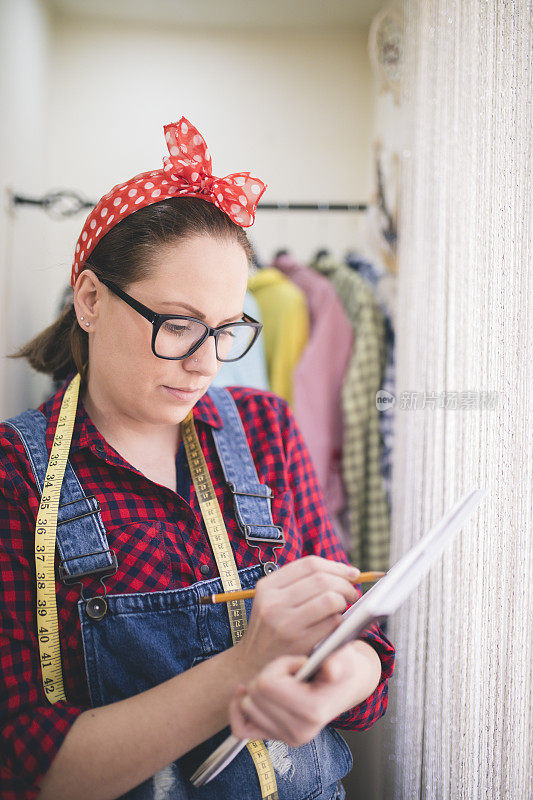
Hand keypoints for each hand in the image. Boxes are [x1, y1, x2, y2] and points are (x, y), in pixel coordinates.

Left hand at [229, 640, 377, 747]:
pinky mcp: (276, 738)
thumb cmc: (343, 668)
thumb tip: (331, 668)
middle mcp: (299, 732)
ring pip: (247, 705)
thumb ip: (337, 662)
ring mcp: (287, 738)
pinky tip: (244, 692)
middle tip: (292, 669)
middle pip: (255, 693)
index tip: (299, 661)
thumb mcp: (344, 658)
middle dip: (269, 673)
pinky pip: (241, 729)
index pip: (268, 684)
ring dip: (259, 687)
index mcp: (313, 711)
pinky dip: (237, 709)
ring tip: (282, 680)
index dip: (280, 665)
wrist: (346, 685)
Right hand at [234, 556, 359, 674]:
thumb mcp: (271, 600)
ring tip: (345, 606)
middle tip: (353, 592)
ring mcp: (286, 623)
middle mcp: (274, 603)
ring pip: (330, 599)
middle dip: (345, 584)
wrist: (253, 665)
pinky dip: (341, 620)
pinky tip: (337, 623)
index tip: (351, 573)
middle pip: (322, 580)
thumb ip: (299, 584)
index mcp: (267, 587)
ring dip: (345, 601)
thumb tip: (345, 572)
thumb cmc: (271, 629)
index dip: (336, 566)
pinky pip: (332, 623)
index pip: (310, 564)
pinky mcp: (300, 643)